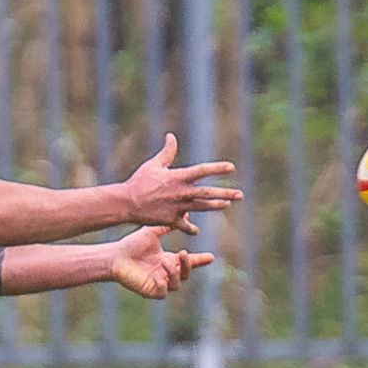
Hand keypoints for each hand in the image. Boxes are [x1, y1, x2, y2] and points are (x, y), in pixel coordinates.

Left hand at [109, 225, 212, 299]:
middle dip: (188, 264)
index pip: (189, 262)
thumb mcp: (152, 233)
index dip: (200, 260)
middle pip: (186, 273)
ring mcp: (159, 283)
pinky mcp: (150, 291)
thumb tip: (185, 213)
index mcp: (169, 260)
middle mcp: (167, 273)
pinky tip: (159, 276)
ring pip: (176, 284)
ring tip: (165, 261)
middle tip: (183, 253)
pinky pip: (162, 292)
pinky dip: (162, 285)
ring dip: (174, 273)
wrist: (115, 256)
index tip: (211, 257)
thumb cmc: (132, 245)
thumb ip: (168, 225)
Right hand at [121, 134, 241, 234]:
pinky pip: (185, 225)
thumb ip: (167, 152)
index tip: (231, 168)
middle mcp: (182, 192)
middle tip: (240, 195)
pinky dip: (190, 228)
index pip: (202, 171)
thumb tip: (171, 136)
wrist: (127, 202)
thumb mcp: (154, 165)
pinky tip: (196, 231)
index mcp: (178, 177)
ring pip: (202, 207)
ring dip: (216, 206)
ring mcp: (178, 207)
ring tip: (227, 204)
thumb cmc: (139, 182)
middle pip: (208, 193)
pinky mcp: (171, 220)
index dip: (217, 168)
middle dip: (225, 193)